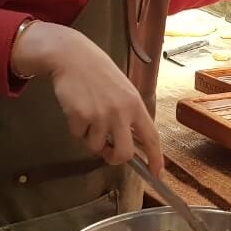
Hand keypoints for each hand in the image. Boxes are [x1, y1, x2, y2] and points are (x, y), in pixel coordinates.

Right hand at [11, 22, 162, 173]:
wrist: (72, 57)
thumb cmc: (99, 72)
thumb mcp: (123, 89)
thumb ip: (129, 113)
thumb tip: (130, 140)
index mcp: (135, 105)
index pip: (151, 137)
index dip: (156, 158)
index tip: (157, 173)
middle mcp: (120, 112)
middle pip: (124, 153)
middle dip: (115, 158)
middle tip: (108, 154)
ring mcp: (99, 115)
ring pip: (96, 146)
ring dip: (91, 139)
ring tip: (88, 117)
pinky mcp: (79, 117)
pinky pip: (78, 136)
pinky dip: (76, 129)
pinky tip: (76, 109)